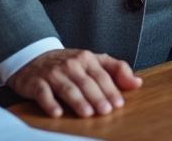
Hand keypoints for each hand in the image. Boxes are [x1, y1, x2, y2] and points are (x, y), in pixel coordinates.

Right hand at [6, 48, 140, 118]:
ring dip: (78, 101)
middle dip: (97, 97)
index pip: (101, 75)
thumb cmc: (69, 63)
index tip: (118, 104)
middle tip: (106, 111)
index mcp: (86, 58)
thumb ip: (117, 70)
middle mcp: (70, 64)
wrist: (34, 57)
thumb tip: (138, 82)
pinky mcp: (36, 83)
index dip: (110, 90)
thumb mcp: (94, 62)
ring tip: (87, 113)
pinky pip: (43, 94)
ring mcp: (52, 73)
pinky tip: (57, 113)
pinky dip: (50, 103)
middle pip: (86, 83)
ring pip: (67, 88)